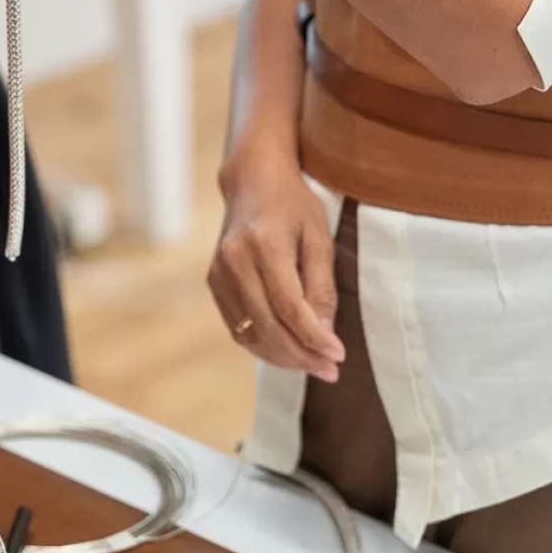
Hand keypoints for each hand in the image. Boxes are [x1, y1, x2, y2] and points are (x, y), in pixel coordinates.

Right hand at [208, 148, 345, 379]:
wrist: (252, 182)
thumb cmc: (294, 206)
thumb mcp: (319, 237)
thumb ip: (321, 287)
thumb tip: (324, 336)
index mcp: (264, 244)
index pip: (289, 306)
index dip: (313, 338)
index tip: (338, 357)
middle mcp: (234, 261)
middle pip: (268, 325)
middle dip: (301, 355)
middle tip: (330, 370)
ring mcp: (218, 273)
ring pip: (250, 333)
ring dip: (282, 357)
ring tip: (312, 365)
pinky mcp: (213, 282)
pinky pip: (237, 327)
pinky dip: (263, 345)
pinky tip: (287, 349)